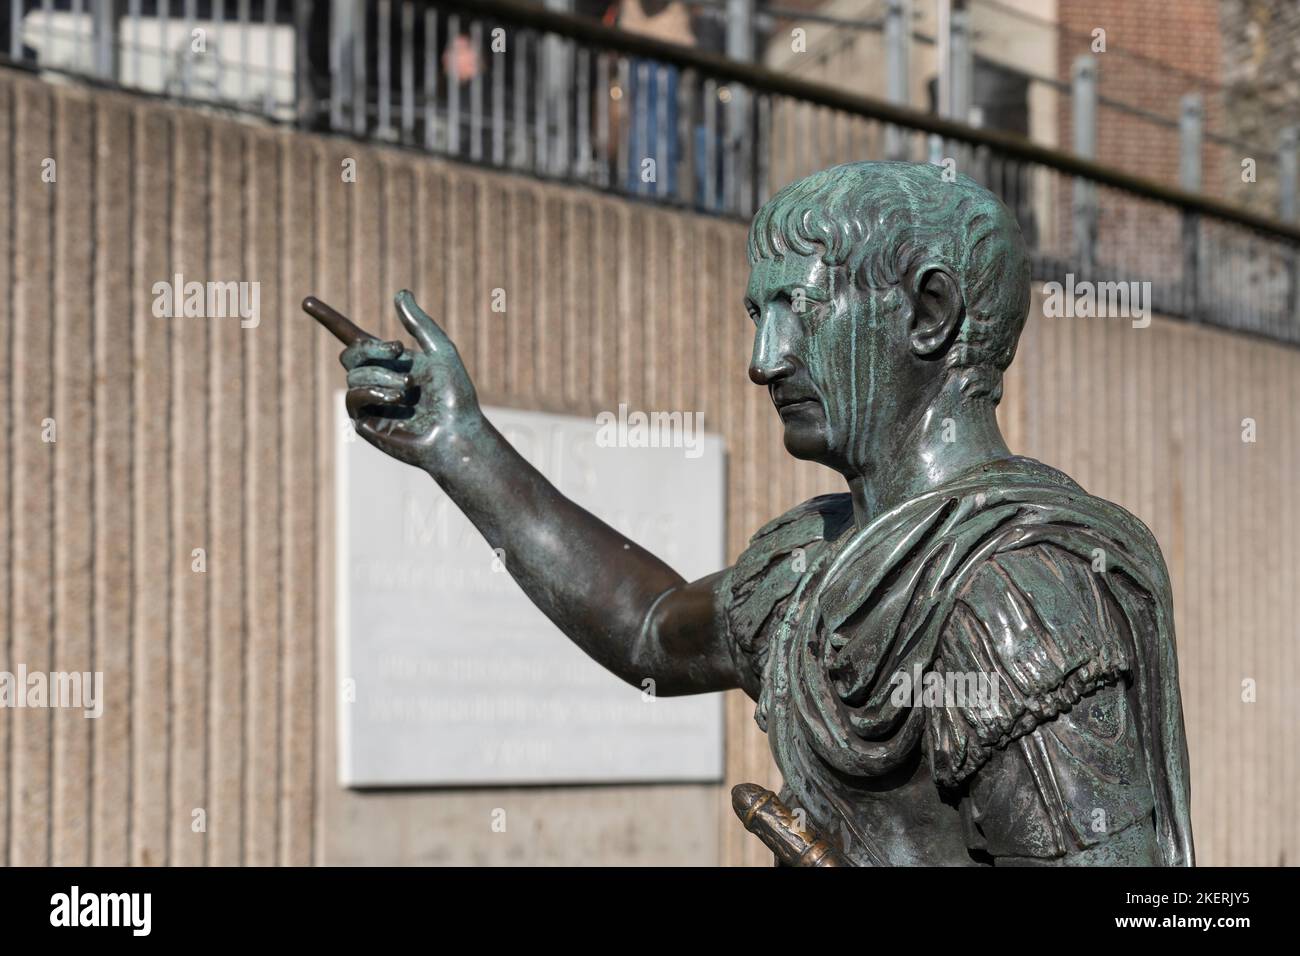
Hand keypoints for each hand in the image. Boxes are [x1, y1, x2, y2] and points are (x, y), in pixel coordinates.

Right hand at [306, 290, 483, 475]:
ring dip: (381, 375)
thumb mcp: (441, 351)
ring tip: (409, 387)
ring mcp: (368, 402)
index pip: (352, 337)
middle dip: (371, 348)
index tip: (307, 301)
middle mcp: (376, 380)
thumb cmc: (455, 395)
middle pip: (350, 353)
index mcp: (390, 361)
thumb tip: (400, 293)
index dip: (330, 319)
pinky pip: (353, 397)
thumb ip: (420, 324)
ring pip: (354, 375)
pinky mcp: (364, 423)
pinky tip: (397, 397)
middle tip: (398, 350)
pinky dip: (374, 392)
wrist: (457, 433)